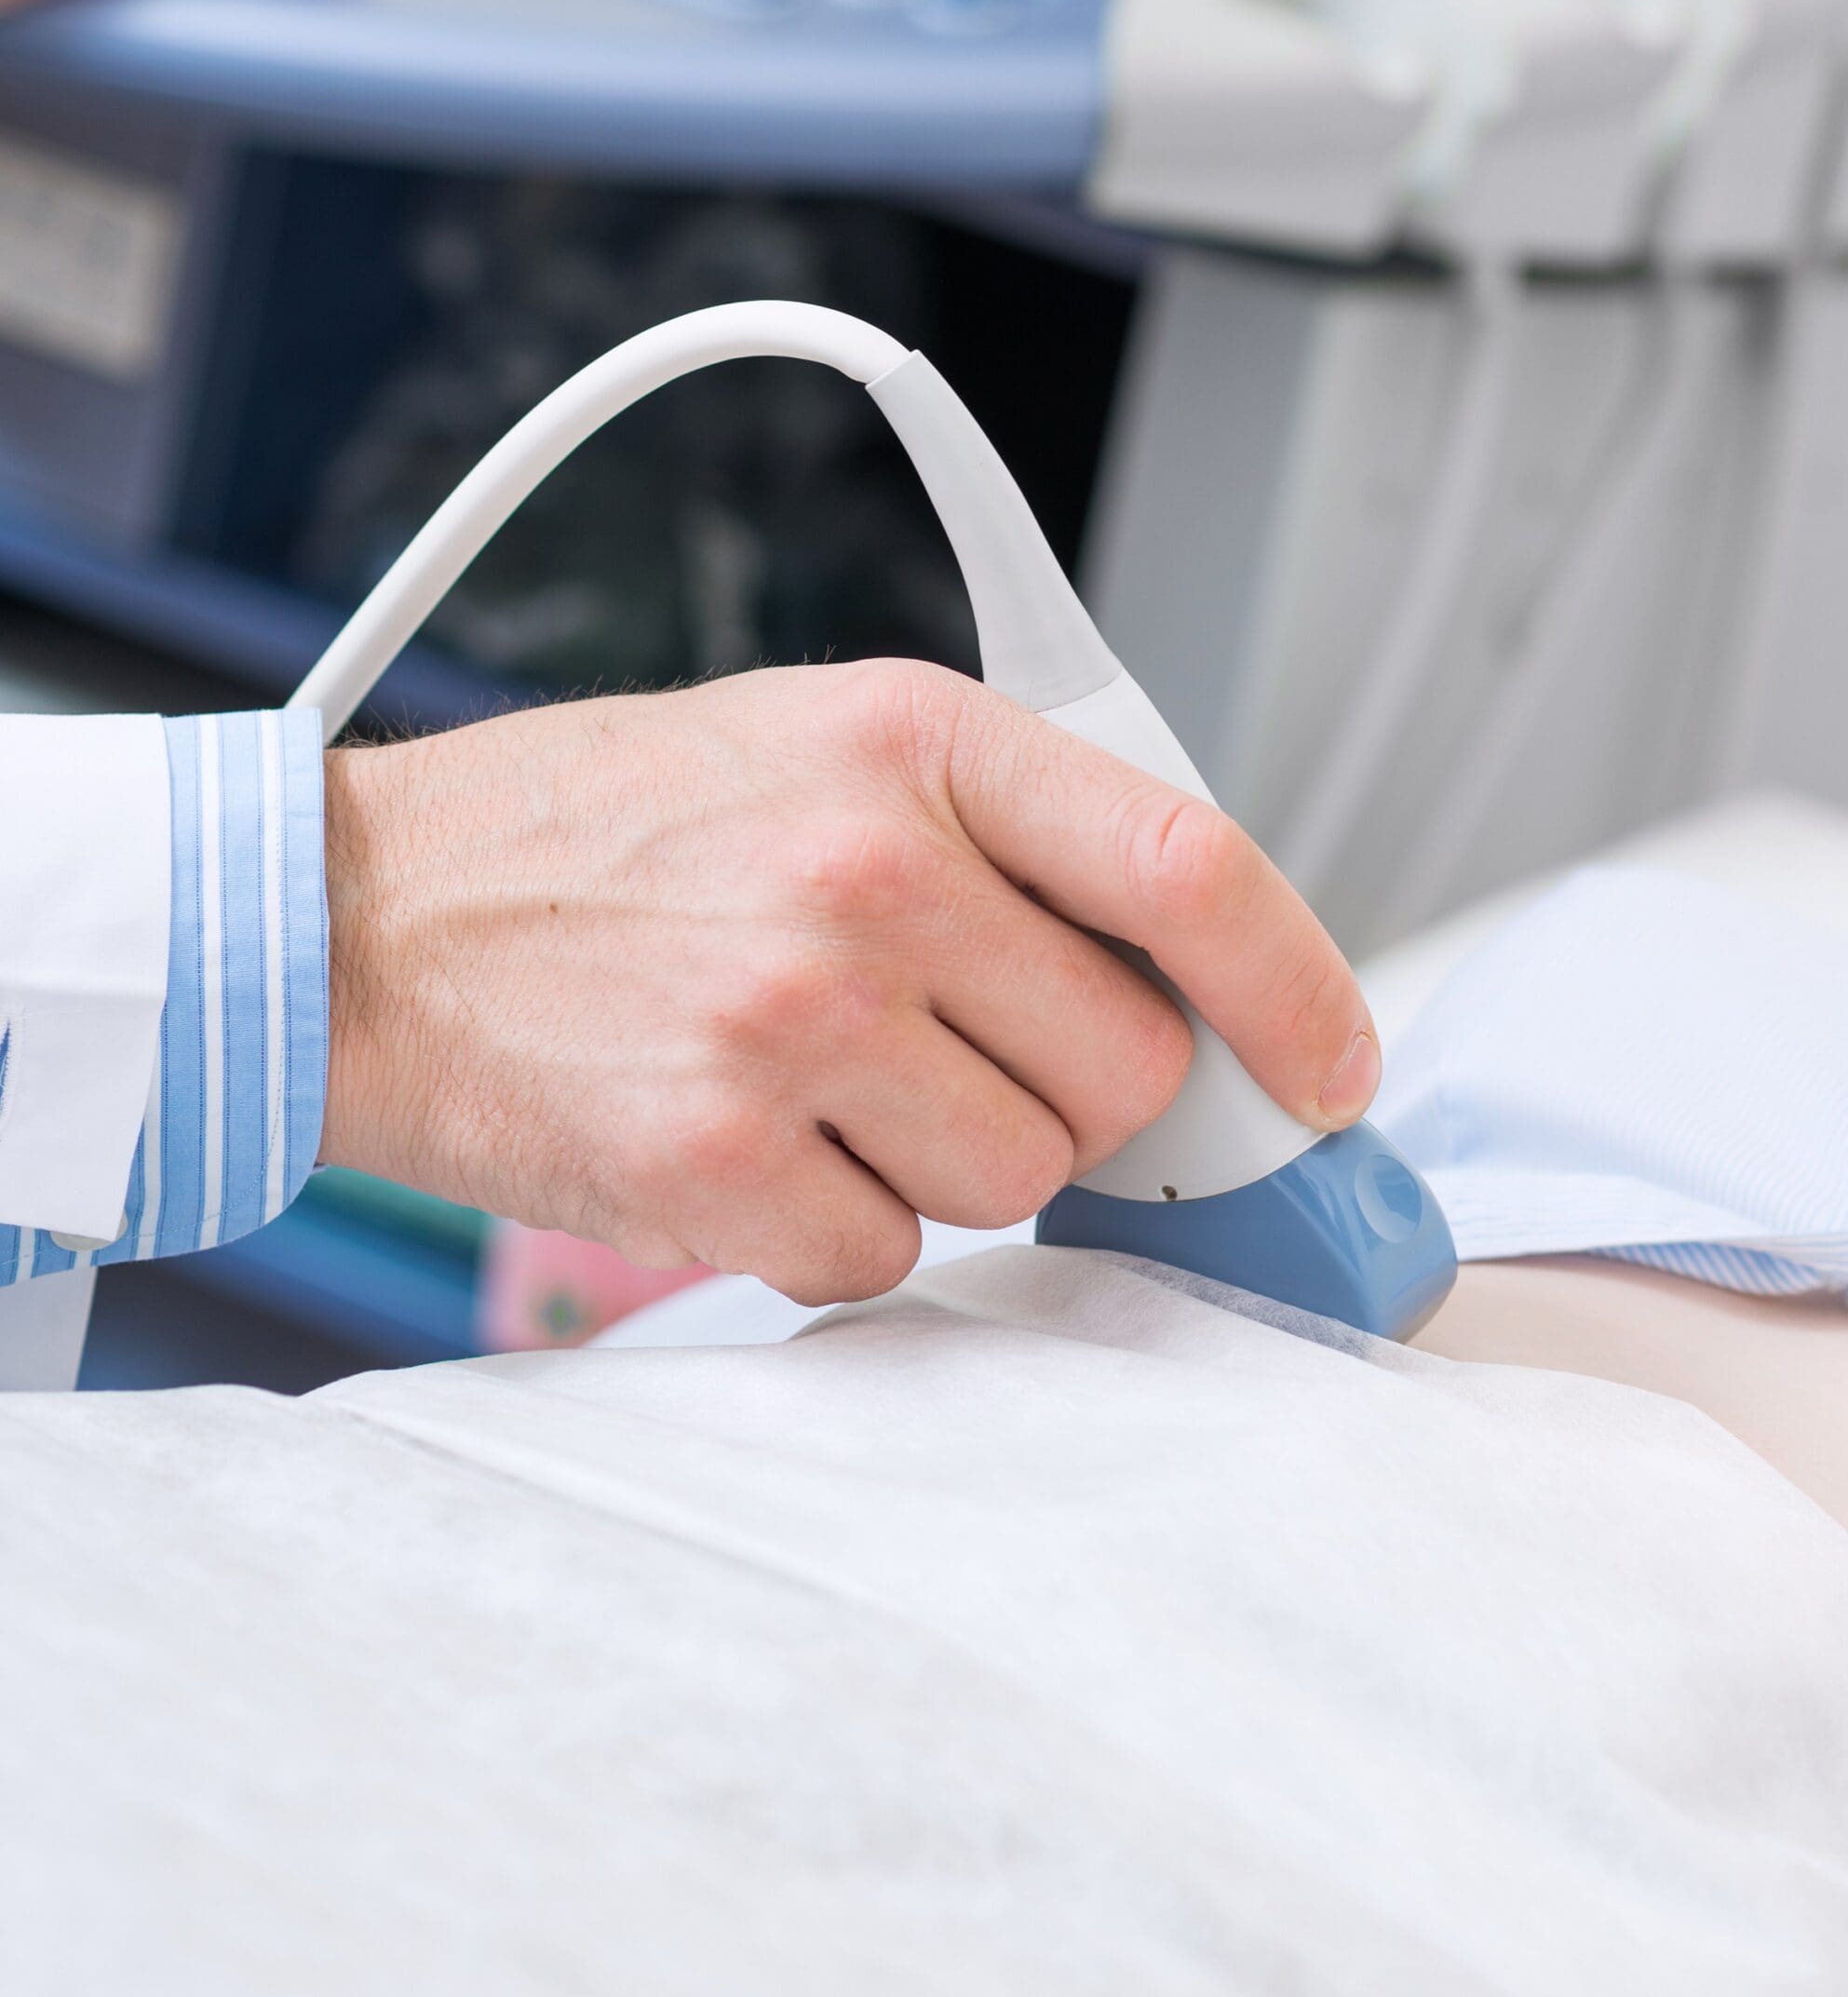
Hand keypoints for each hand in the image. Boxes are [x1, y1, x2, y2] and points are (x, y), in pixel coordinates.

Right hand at [322, 662, 1383, 1305]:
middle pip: (1128, 1066)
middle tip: (953, 1045)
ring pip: (1021, 1176)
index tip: (1333, 1065)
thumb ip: (1013, 832)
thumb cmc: (605, 832)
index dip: (1299, 986)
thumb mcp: (824, 744)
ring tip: (825, 1074)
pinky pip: (888, 1254)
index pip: (1191, 868)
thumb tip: (1195, 969)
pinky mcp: (715, 1157)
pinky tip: (755, 1139)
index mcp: (918, 742)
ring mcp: (794, 1017)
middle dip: (1072, 1086)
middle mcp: (869, 870)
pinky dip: (839, 1223)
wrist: (366, 919)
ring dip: (950, 1157)